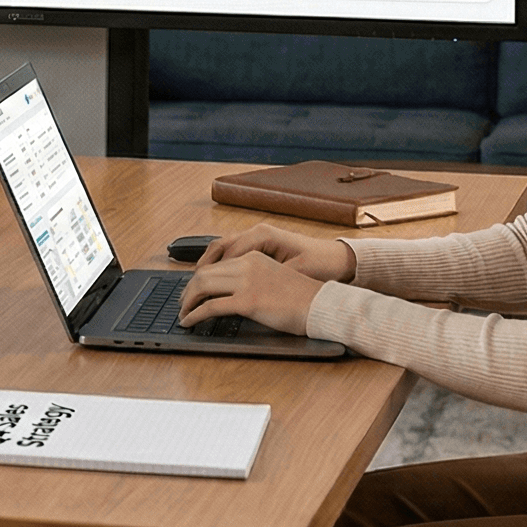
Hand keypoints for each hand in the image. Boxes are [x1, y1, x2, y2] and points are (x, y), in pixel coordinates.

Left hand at [179, 249, 328, 336]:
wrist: (322, 306)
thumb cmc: (303, 298)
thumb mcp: (273, 278)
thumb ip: (251, 279)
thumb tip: (229, 293)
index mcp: (254, 258)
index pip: (216, 264)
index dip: (198, 278)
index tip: (191, 290)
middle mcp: (247, 265)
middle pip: (204, 273)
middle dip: (188, 289)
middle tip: (182, 303)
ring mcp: (247, 282)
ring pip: (202, 287)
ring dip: (188, 301)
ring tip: (183, 313)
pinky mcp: (248, 301)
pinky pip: (211, 307)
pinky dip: (195, 315)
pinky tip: (189, 321)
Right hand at [198, 224, 356, 281]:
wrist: (337, 259)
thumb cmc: (320, 265)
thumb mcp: (294, 275)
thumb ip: (267, 281)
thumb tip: (241, 293)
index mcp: (263, 236)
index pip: (227, 253)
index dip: (211, 275)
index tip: (201, 292)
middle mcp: (257, 232)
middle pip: (218, 247)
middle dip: (202, 270)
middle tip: (190, 291)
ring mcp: (257, 236)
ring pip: (221, 247)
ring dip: (207, 265)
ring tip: (194, 285)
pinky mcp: (260, 245)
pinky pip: (231, 251)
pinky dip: (218, 263)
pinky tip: (212, 278)